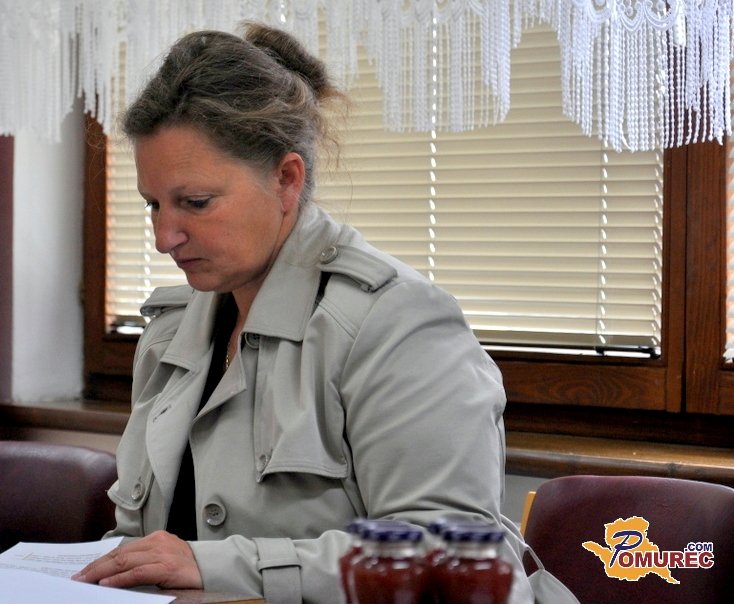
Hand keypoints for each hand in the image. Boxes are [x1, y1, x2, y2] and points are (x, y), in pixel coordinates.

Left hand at [71, 530, 202, 588]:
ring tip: (85, 582)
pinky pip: (137, 572)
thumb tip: (116, 575)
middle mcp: (157, 542)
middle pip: (119, 554)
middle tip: (77, 578)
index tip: (84, 571)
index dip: (101, 561)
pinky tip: (107, 584)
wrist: (215, 569)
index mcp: (156, 539)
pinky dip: (120, 579)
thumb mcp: (165, 559)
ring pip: (124, 562)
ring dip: (101, 573)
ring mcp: (162, 554)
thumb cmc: (189, 568)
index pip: (122, 550)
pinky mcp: (166, 567)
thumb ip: (145, 561)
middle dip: (96, 567)